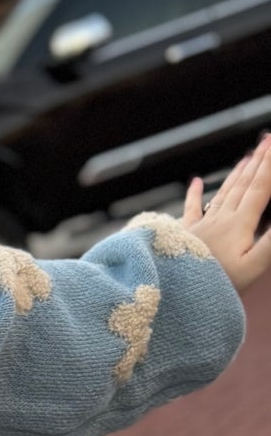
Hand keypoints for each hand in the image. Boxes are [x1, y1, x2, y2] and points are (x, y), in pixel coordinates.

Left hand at [184, 136, 270, 293]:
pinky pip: (191, 209)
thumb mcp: (254, 265)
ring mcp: (201, 225)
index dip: (269, 166)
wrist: (175, 294)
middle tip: (266, 141)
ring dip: (236, 174)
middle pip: (243, 185)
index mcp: (239, 224)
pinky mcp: (184, 235)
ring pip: (222, 192)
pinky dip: (194, 194)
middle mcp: (220, 219)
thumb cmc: (218, 283)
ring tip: (247, 157)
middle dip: (257, 162)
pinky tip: (196, 181)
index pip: (259, 189)